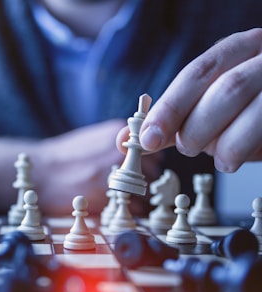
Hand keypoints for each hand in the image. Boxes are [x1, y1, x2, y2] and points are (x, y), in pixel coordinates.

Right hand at [0, 119, 160, 215]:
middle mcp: (120, 153)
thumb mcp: (93, 138)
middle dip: (143, 181)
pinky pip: (135, 208)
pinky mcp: (108, 198)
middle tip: (127, 186)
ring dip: (138, 197)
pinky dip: (130, 211)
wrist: (41, 173)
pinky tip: (114, 206)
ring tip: (119, 197)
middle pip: (152, 172)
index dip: (148, 163)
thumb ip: (118, 143)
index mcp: (118, 134)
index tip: (139, 169)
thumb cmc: (65, 157)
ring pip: (145, 192)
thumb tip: (139, 153)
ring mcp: (116, 175)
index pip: (154, 150)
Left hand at [131, 28, 261, 172]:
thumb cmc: (237, 111)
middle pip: (226, 89)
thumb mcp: (200, 110)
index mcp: (234, 51)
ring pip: (252, 111)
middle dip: (196, 129)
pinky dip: (244, 152)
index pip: (197, 74)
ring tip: (217, 156)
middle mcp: (261, 60)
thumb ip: (167, 124)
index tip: (149, 139)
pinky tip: (234, 157)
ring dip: (223, 144)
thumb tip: (124, 140)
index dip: (170, 108)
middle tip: (187, 147)